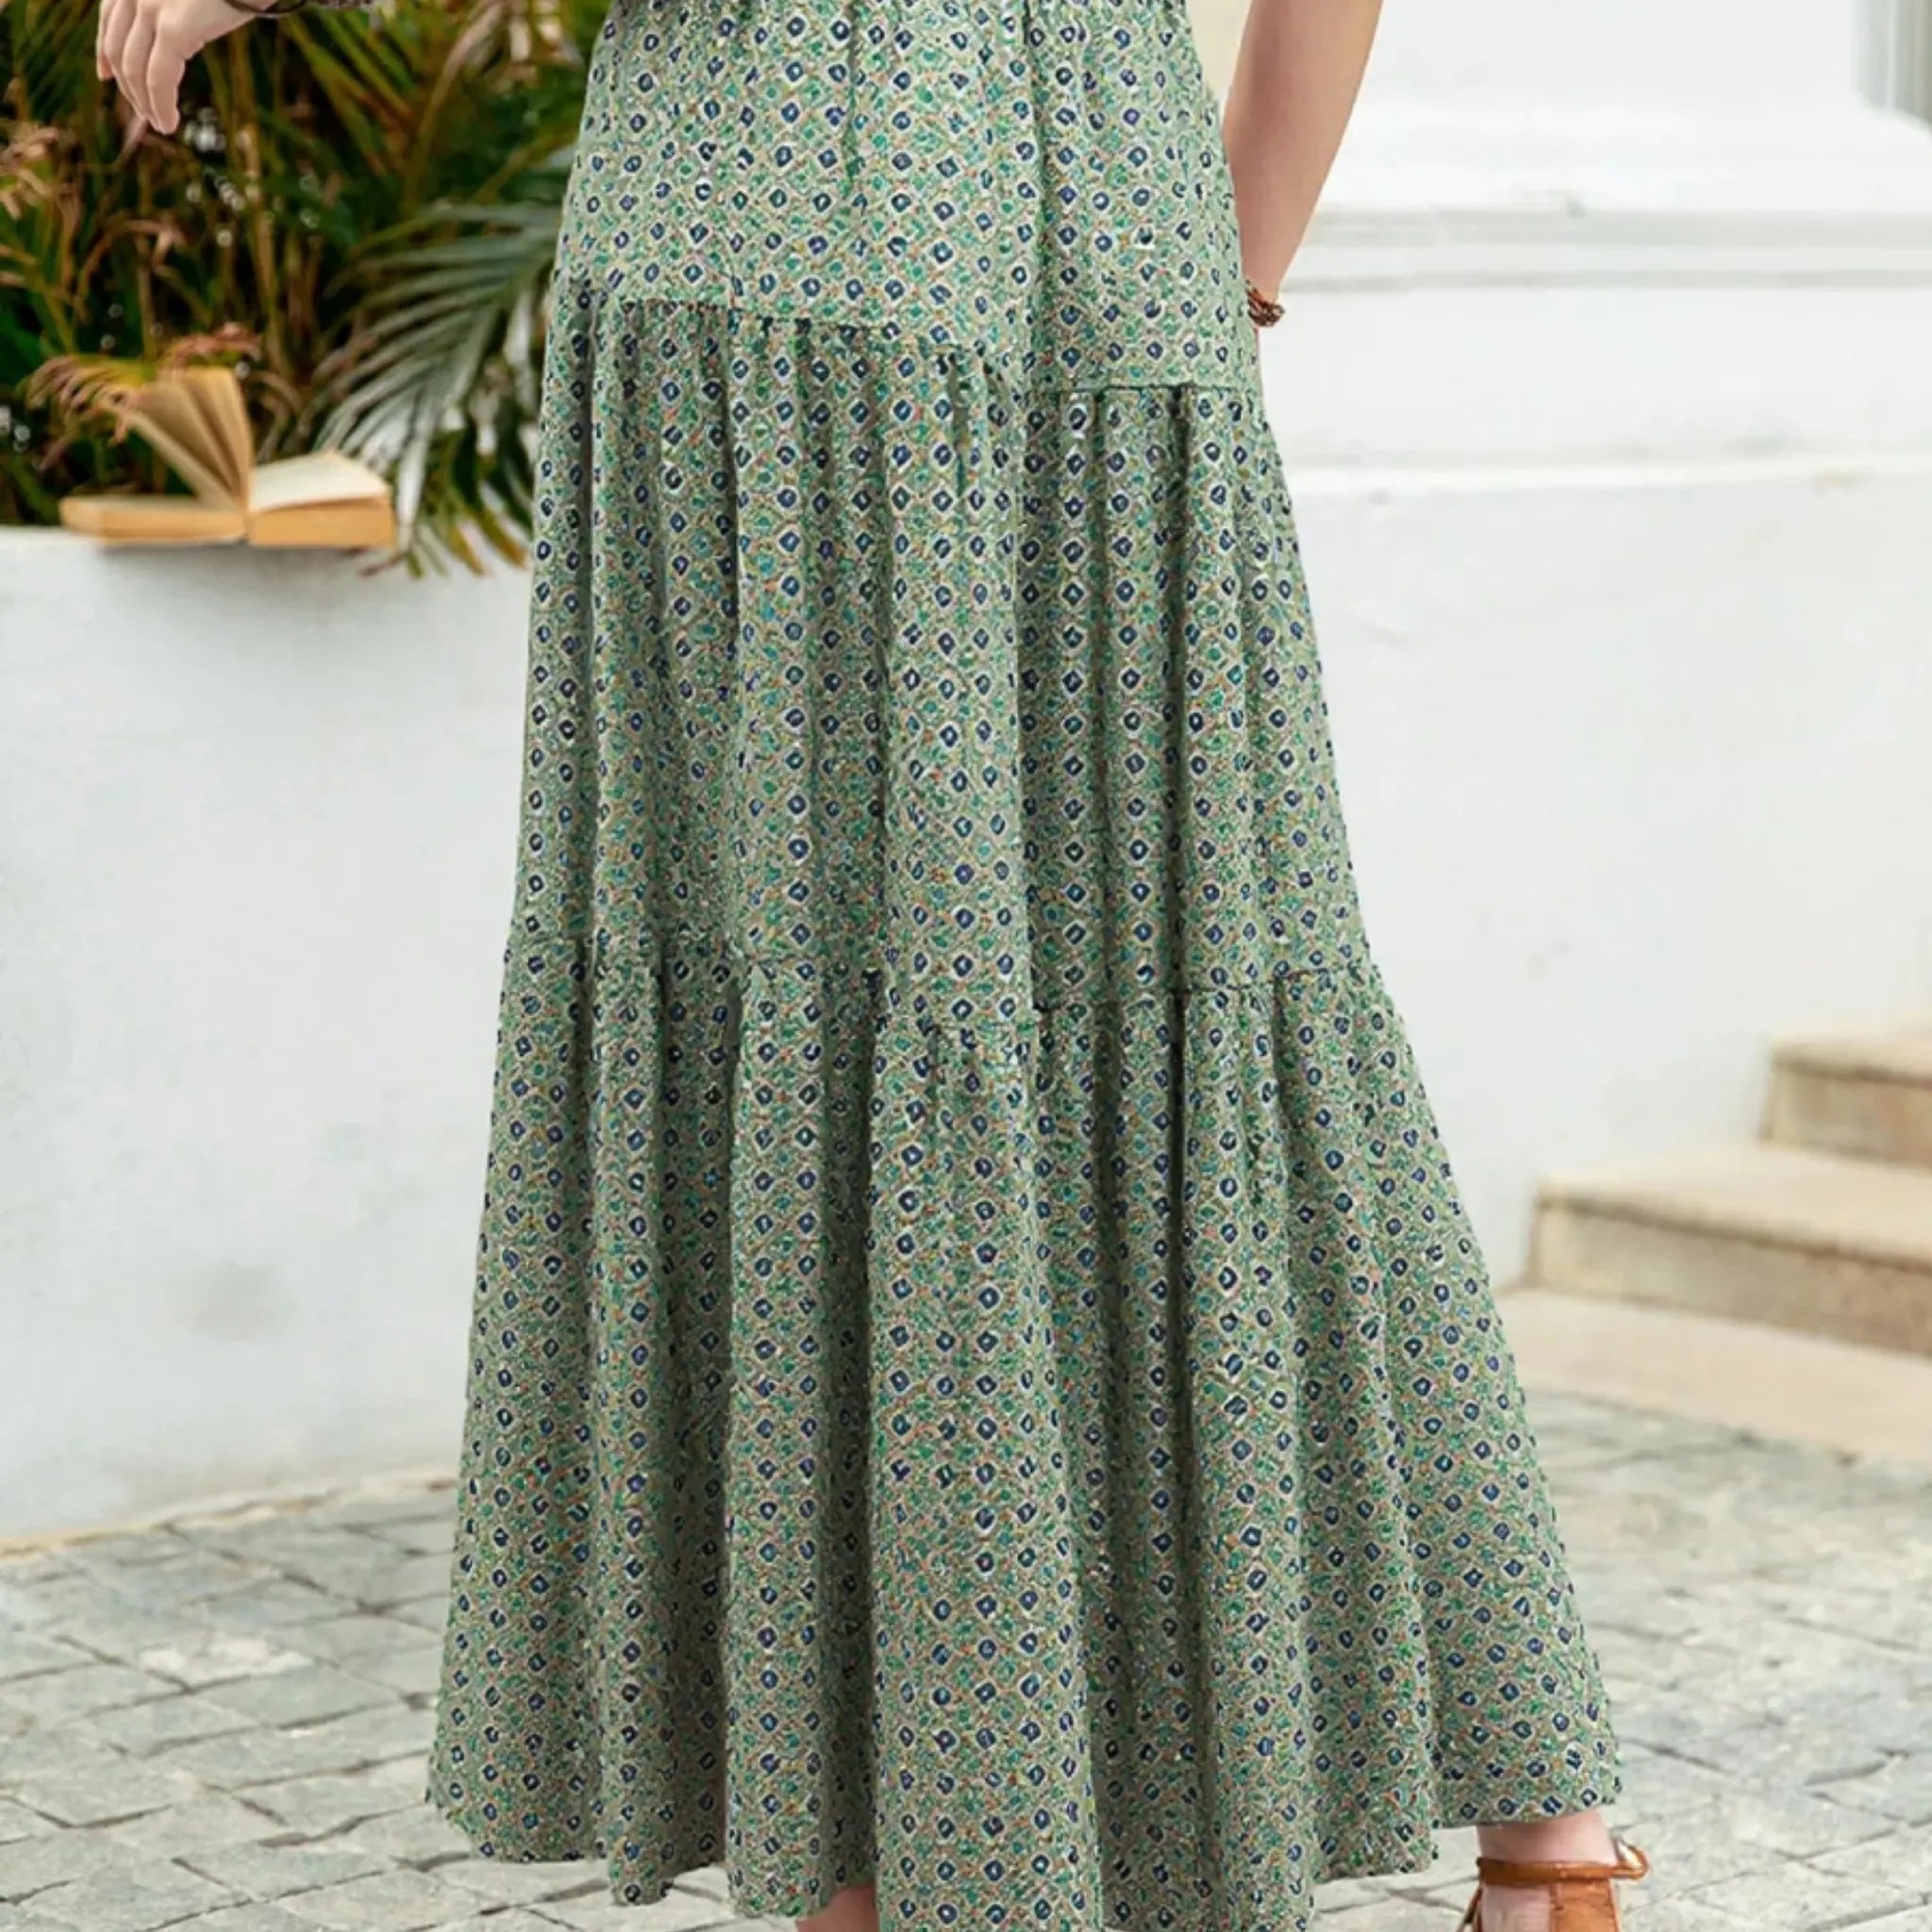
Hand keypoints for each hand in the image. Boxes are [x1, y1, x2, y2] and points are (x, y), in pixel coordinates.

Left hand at [98, 0, 251, 136]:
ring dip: (144, 102)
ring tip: (160, 123)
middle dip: (127, 86)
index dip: (103, 51)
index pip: (108, 17)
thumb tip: (180, 29)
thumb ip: (180, 4)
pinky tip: (169, 123)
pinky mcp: (174, 28)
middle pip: (118, 47)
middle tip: (142, 112)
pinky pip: (159, 78)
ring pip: (134, 67)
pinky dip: (161, 105)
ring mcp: (151, 6)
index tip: (105, 76)